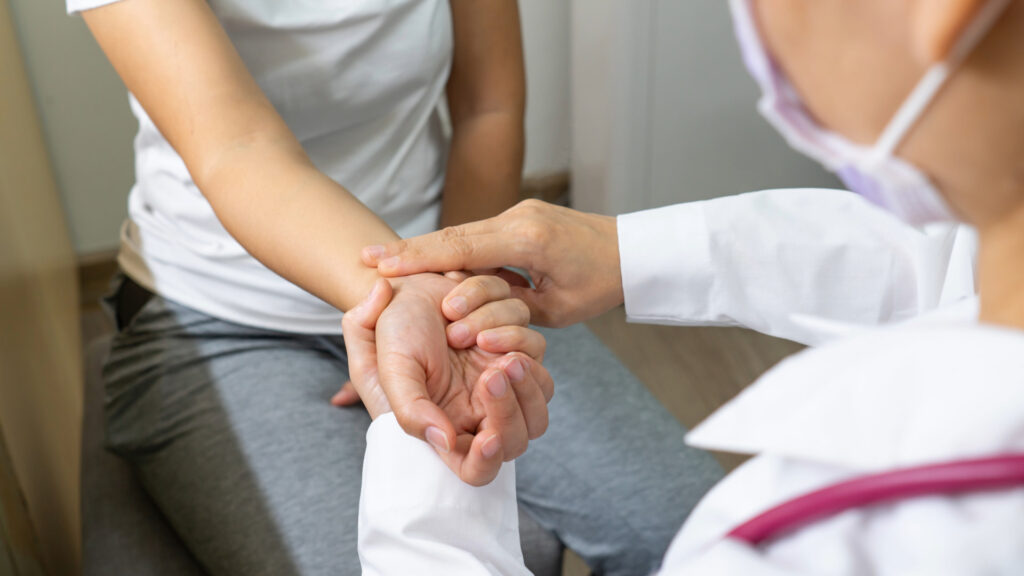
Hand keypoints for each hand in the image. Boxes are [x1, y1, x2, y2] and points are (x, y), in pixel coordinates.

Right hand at [336, 274, 552, 485]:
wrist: (406, 288)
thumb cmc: (391, 332)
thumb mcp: (385, 369)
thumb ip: (411, 410)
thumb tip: (445, 441)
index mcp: (446, 428)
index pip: (475, 470)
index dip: (486, 464)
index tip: (489, 439)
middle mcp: (479, 411)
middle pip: (519, 437)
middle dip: (511, 410)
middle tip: (493, 374)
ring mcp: (504, 382)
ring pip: (541, 398)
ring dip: (525, 378)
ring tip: (491, 345)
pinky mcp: (518, 349)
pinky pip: (537, 352)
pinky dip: (514, 334)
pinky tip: (483, 324)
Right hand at [361, 199, 622, 327]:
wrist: (632, 249)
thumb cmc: (601, 282)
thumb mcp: (558, 308)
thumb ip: (512, 309)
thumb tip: (472, 314)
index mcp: (526, 240)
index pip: (461, 249)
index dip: (418, 259)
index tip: (381, 267)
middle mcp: (517, 219)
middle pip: (452, 236)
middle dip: (409, 249)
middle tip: (366, 259)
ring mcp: (519, 214)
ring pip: (461, 234)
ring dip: (425, 248)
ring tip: (384, 260)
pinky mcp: (520, 218)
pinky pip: (477, 235)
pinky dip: (449, 247)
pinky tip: (423, 257)